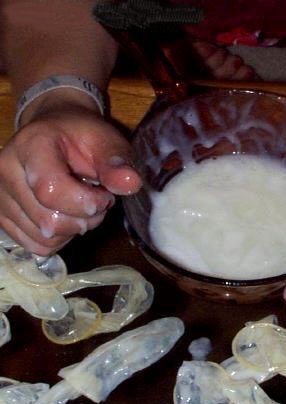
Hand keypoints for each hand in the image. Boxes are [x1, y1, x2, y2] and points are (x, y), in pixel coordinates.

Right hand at [0, 100, 140, 254]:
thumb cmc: (82, 137)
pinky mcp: (2, 217)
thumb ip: (117, 162)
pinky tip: (67, 216)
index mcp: (31, 145)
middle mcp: (6, 171)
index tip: (105, 196)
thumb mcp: (106, 140)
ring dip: (73, 229)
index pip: (50, 191)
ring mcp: (0, 196)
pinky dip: (59, 239)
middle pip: (48, 220)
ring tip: (82, 206)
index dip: (85, 203)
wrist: (55, 133)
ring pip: (44, 238)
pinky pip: (37, 246)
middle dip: (85, 218)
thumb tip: (131, 183)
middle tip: (98, 200)